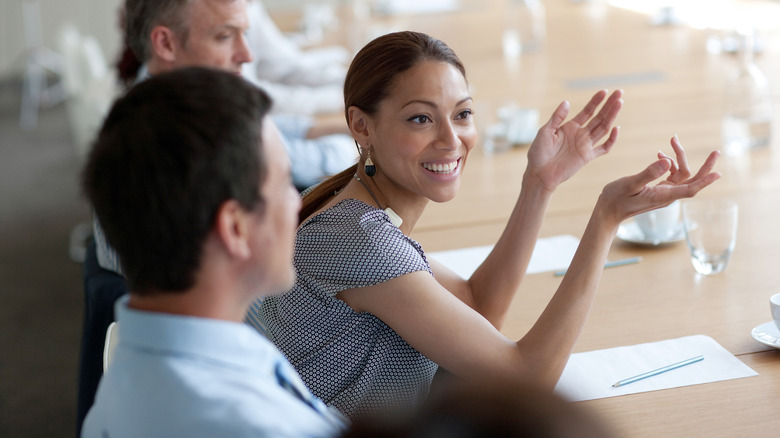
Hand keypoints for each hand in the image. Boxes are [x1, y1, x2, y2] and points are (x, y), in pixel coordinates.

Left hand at [526, 89, 622, 191]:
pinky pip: (603, 148)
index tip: (604, 91)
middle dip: (609, 105)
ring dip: (612, 116)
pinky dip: (612, 140)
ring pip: (603, 128)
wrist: (539, 173)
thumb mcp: (545, 131)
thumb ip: (557, 118)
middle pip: (599, 117)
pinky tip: (616, 128)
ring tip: (620, 103)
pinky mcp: (587, 157)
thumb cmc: (538, 153)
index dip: (596, 101)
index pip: (587, 111)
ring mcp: (585, 145)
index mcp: (570, 127)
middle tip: (619, 92)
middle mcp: (580, 134)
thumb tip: (566, 102)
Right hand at [597, 137, 720, 224]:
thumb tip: (667, 161)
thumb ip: (648, 173)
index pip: (690, 189)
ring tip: (671, 141)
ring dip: (679, 158)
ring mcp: (664, 193)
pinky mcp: (659, 190)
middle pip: (692, 180)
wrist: (609, 211)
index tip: (718, 173)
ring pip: (682, 174)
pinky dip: (670, 163)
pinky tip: (659, 154)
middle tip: (716, 151)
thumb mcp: (630, 183)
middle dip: (704, 166)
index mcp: (663, 195)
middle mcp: (667, 195)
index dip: (705, 181)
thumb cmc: (617, 198)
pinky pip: (673, 175)